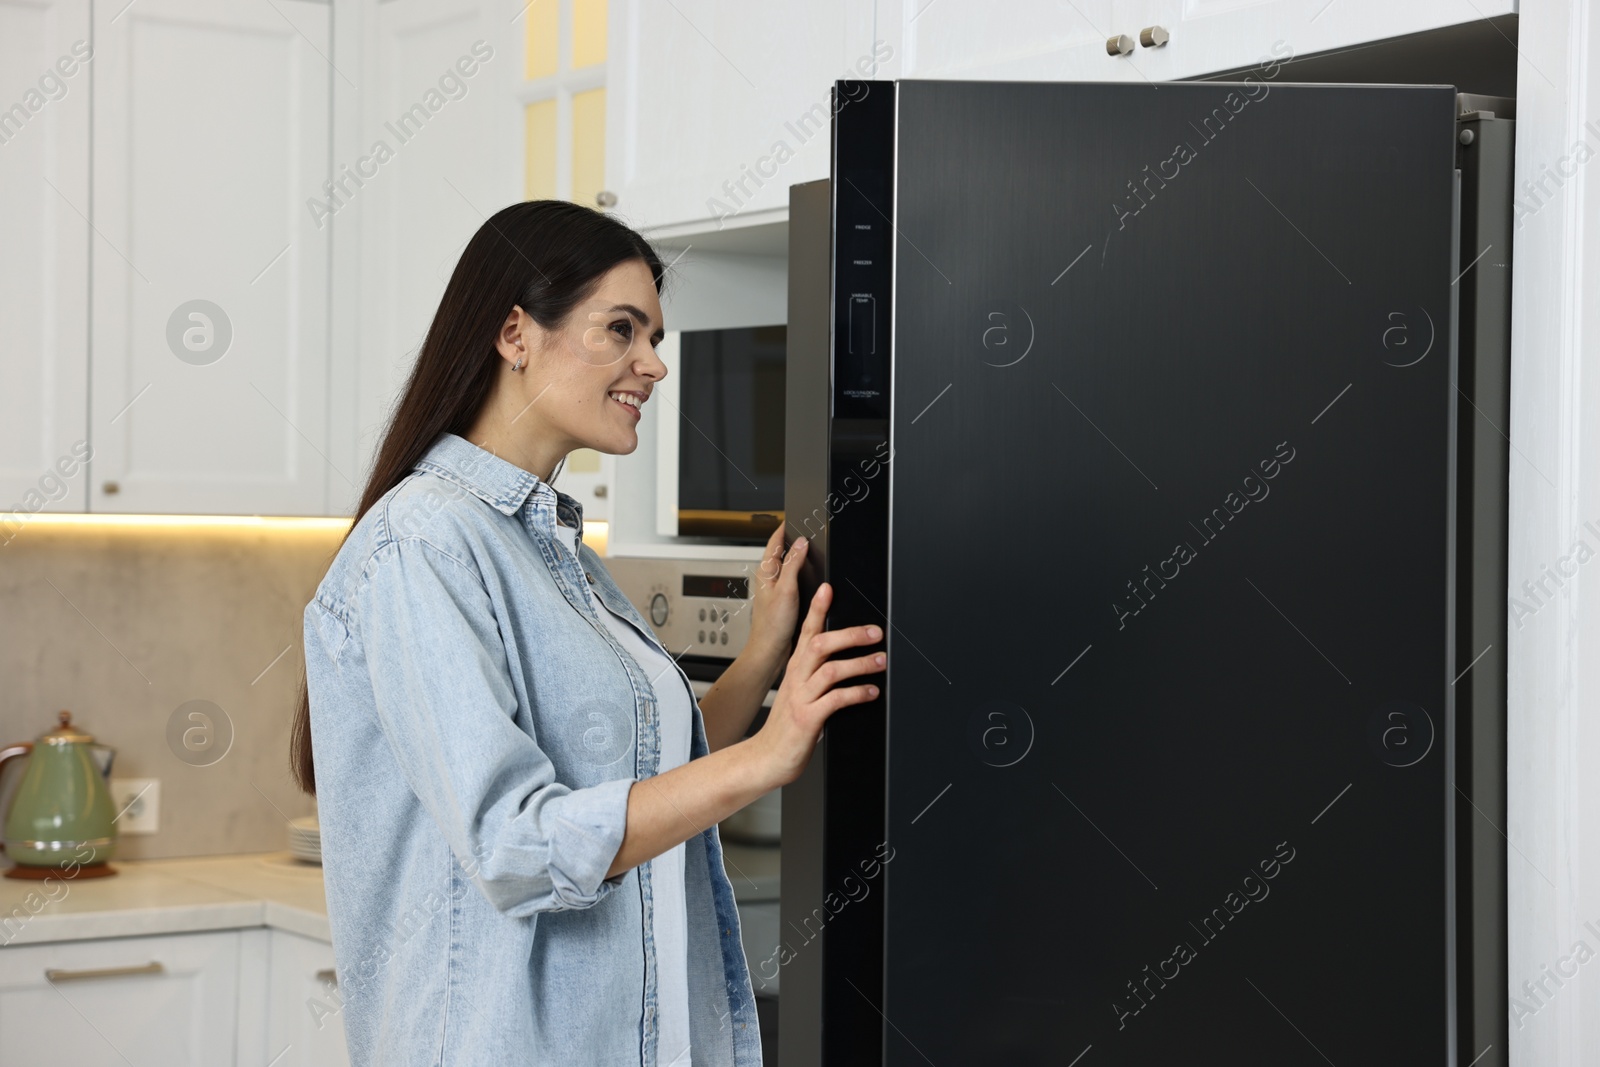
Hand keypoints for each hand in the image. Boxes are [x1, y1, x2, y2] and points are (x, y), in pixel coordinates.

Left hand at [744, 525, 807, 676]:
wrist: (769, 651)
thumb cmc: (772, 625)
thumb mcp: (786, 589)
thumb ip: (793, 564)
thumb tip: (801, 542)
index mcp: (765, 571)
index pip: (775, 540)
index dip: (785, 527)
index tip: (796, 515)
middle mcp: (768, 578)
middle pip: (781, 550)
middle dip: (792, 538)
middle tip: (806, 527)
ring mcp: (775, 589)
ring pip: (786, 564)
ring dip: (796, 555)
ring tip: (809, 547)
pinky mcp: (782, 599)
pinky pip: (792, 578)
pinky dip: (800, 572)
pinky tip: (808, 575)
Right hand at [749, 582, 883, 787]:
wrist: (766, 757)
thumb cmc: (787, 727)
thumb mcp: (799, 693)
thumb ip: (816, 676)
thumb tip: (843, 660)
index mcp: (795, 669)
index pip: (806, 632)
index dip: (817, 609)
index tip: (829, 589)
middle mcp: (796, 679)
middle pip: (820, 645)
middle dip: (850, 635)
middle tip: (875, 632)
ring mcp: (801, 698)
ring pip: (831, 669)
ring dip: (860, 664)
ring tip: (881, 662)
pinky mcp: (807, 719)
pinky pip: (835, 700)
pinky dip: (857, 693)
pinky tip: (871, 692)